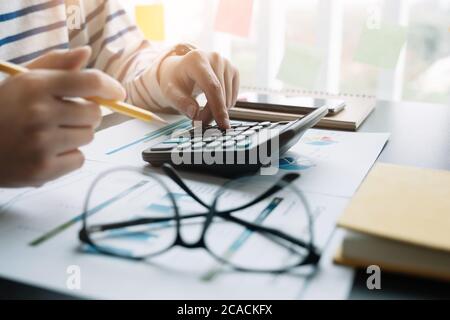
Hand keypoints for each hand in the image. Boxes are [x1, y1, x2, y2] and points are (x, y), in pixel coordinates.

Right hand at [0, 47, 125, 186]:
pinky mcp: (43, 169)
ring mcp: (41, 144)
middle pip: (94, 114)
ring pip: (88, 137)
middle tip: (64, 117)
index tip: (118, 93)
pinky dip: (68, 157)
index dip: (110, 86)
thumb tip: (86, 53)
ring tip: (50, 134)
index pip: (89, 82)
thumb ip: (56, 65)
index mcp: (36, 86)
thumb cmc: (3, 109)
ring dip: (76, 135)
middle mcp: (40, 113)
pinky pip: (79, 159)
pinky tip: (48, 152)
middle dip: (86, 114)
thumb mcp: (23, 81)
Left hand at [159, 50, 239, 128]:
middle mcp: (215, 58)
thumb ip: (180, 103)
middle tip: (199, 122)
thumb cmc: (176, 81)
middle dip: (212, 114)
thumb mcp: (170, 92)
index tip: (222, 125)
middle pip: (221, 94)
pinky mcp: (234, 70)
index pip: (212, 87)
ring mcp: (226, 63)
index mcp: (197, 59)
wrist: (181, 70)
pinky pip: (233, 97)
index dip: (218, 107)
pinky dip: (224, 105)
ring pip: (228, 98)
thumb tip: (193, 114)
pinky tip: (212, 101)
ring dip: (217, 111)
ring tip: (202, 109)